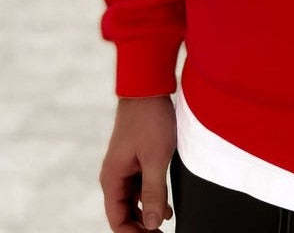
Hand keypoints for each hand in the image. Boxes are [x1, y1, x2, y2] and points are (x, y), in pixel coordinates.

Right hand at [99, 95, 176, 231]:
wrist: (148, 88)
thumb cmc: (150, 120)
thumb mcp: (156, 159)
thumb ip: (153, 192)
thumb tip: (150, 224)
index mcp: (112, 178)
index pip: (117, 219)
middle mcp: (114, 174)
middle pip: (123, 211)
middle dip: (140, 226)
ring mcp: (125, 165)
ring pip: (133, 199)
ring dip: (147, 212)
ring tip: (165, 223)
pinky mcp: (136, 157)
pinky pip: (140, 184)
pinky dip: (151, 196)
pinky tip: (166, 205)